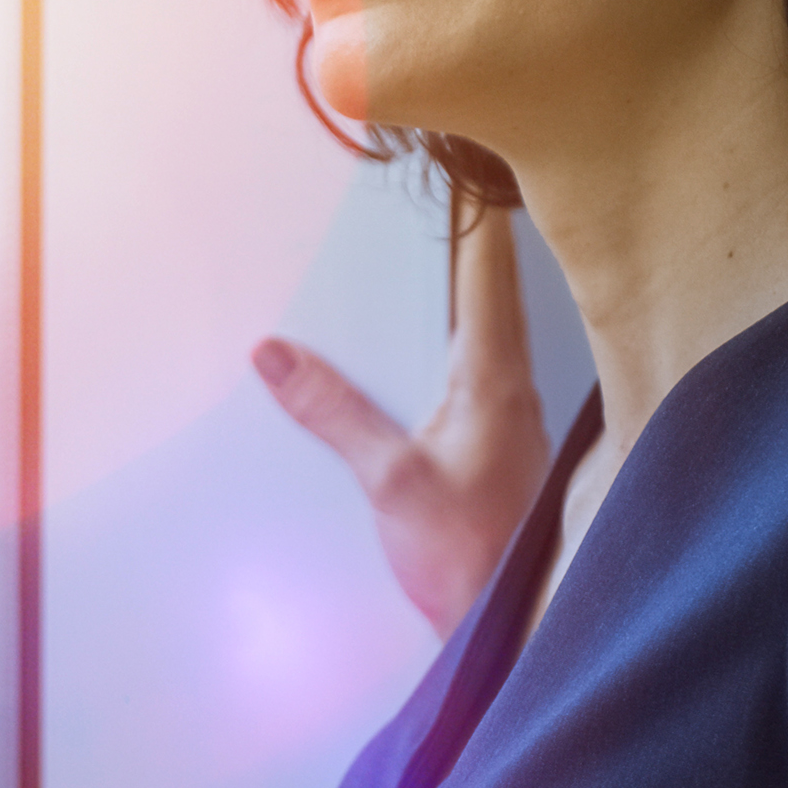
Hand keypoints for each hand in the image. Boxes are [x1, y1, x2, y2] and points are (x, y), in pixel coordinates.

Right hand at [252, 202, 549, 634]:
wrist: (511, 632)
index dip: (474, 206)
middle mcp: (510, 386)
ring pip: (479, 328)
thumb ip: (334, 414)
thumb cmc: (473, 562)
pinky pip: (467, 370)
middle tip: (428, 183)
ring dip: (451, 289)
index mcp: (496, 376)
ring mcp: (505, 417)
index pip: (489, 265)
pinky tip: (411, 348)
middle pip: (488, 288)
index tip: (460, 154)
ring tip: (414, 249)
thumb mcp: (390, 482)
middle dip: (458, 235)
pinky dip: (440, 339)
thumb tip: (275, 354)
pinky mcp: (491, 448)